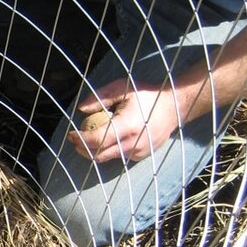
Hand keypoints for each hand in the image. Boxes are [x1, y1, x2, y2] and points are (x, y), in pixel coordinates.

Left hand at [67, 79, 185, 164]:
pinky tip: (110, 137)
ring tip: (91, 136)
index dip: (80, 139)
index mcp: (128, 126)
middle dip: (82, 149)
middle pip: (98, 156)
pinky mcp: (141, 156)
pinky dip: (109, 150)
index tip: (71, 133)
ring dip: (95, 150)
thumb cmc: (147, 94)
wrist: (175, 106)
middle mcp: (133, 143)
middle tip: (75, 139)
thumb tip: (81, 110)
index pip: (96, 141)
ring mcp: (138, 152)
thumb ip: (100, 97)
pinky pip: (119, 156)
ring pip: (108, 158)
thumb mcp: (123, 87)